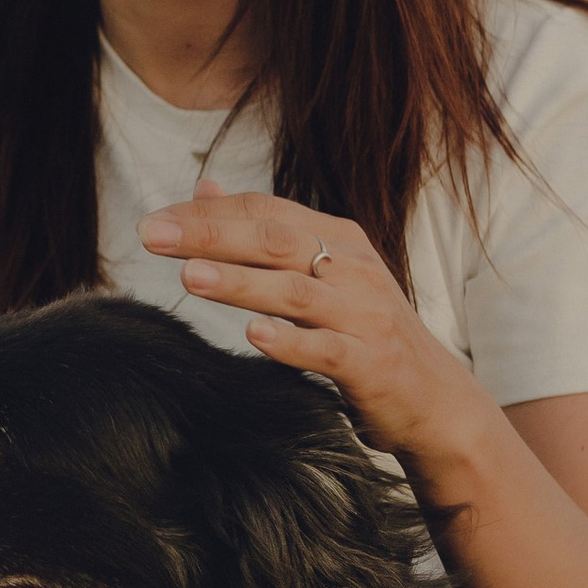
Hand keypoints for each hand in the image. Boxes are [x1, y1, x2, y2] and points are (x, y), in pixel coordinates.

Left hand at [136, 187, 496, 490]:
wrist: (435, 398)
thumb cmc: (366, 332)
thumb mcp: (323, 273)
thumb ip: (266, 233)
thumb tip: (205, 189)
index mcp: (339, 239)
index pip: (266, 211)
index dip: (209, 212)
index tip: (155, 221)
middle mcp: (353, 269)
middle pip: (274, 240)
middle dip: (210, 235)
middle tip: (152, 236)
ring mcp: (364, 315)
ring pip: (294, 292)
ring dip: (240, 282)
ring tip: (189, 277)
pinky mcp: (371, 363)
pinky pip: (326, 349)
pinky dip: (290, 341)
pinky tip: (254, 335)